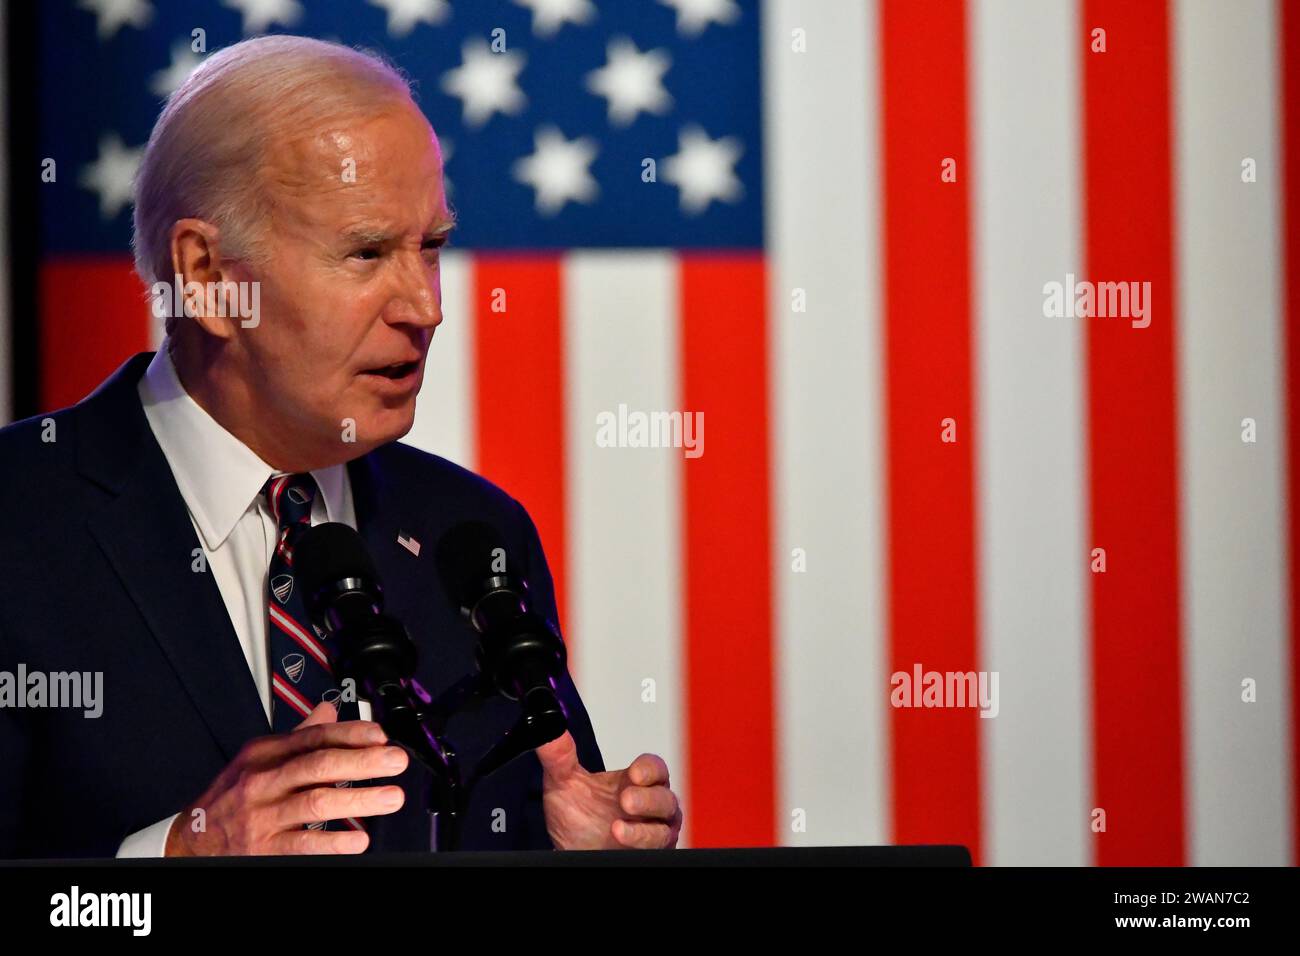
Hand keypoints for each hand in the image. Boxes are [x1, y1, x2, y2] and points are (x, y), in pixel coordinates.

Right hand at [164, 702, 408, 855]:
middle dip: (363, 762)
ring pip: (316, 803)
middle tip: (395, 761)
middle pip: (319, 765)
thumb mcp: (259, 759)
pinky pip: (304, 844)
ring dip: (359, 800)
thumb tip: (330, 711)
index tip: (381, 735)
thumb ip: (299, 736)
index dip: (351, 734)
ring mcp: (263, 816)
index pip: (314, 737)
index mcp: (265, 753)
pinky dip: (334, 842)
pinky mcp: (263, 849)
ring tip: (390, 797)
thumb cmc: (229, 797)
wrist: (190, 841)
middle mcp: (263, 781)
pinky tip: (358, 839)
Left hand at [536, 731, 681, 849]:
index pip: (654, 769)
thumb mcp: (563, 783)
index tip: (634, 773)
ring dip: (644, 829)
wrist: (569, 849)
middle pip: (664, 797)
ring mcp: (650, 830)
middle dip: (648, 799)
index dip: (649, 769)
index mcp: (633, 782)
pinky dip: (641, 843)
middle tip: (626, 800)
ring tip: (617, 827)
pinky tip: (621, 838)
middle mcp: (647, 806)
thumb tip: (549, 728)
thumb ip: (559, 756)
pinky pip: (658, 847)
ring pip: (665, 827)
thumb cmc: (576, 817)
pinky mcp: (648, 851)